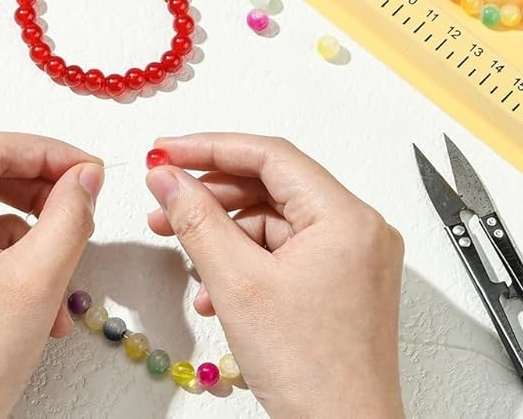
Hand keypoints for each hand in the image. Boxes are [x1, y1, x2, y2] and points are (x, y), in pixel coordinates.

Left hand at [0, 132, 104, 418]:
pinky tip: (38, 302)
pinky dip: (8, 261)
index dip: (47, 151)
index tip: (87, 170)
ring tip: (63, 274)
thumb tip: (86, 176)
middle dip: (40, 191)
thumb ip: (70, 214)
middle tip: (81, 204)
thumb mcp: (39, 279)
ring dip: (30, 235)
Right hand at [146, 133, 403, 418]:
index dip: (210, 148)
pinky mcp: (341, 283)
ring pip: (273, 220)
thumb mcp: (237, 284)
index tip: (167, 152)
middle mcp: (358, 229)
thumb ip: (196, 219)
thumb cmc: (312, 374)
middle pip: (271, 185)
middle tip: (164, 194)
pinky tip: (212, 286)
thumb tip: (167, 178)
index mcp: (346, 217)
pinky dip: (245, 259)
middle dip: (211, 193)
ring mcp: (353, 258)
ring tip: (180, 244)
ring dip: (223, 231)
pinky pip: (285, 250)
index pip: (270, 156)